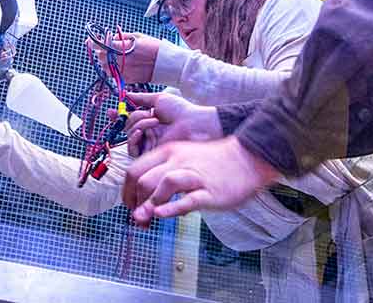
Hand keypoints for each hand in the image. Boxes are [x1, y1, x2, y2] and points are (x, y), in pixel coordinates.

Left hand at [89, 32, 158, 82]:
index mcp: (125, 47)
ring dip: (106, 62)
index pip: (102, 44)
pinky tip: (121, 65)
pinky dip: (114, 70)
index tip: (89, 40)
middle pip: (102, 57)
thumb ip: (123, 37)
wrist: (168, 64)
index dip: (93, 42)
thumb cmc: (156, 47)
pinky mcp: (129, 79)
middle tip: (106, 48)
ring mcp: (125, 71)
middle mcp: (122, 60)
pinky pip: (114, 75)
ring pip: (106, 68)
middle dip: (102, 52)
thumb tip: (111, 36)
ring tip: (114, 58)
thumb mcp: (140, 36)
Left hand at [123, 136, 280, 226]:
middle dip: (134, 203)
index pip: (134, 170)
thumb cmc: (212, 162)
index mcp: (168, 152)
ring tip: (144, 220)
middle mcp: (177, 161)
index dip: (126, 192)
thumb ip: (162, 180)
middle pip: (143, 179)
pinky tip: (161, 215)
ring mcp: (193, 176)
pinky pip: (187, 199)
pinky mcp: (208, 192)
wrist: (246, 158)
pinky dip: (171, 208)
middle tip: (136, 219)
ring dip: (149, 205)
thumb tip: (143, 206)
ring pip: (163, 185)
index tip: (129, 207)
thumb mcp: (183, 161)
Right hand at [124, 91, 221, 156]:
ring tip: (153, 121)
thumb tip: (127, 94)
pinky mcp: (149, 153)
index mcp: (149, 119)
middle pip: (126, 126)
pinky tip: (141, 132)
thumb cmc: (180, 110)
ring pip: (128, 135)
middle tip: (147, 114)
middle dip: (133, 117)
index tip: (110, 112)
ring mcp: (148, 142)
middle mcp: (147, 131)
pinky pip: (132, 148)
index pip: (128, 119)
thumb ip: (141, 98)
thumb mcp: (158, 99)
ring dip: (137, 125)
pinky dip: (133, 138)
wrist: (192, 123)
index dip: (117, 116)